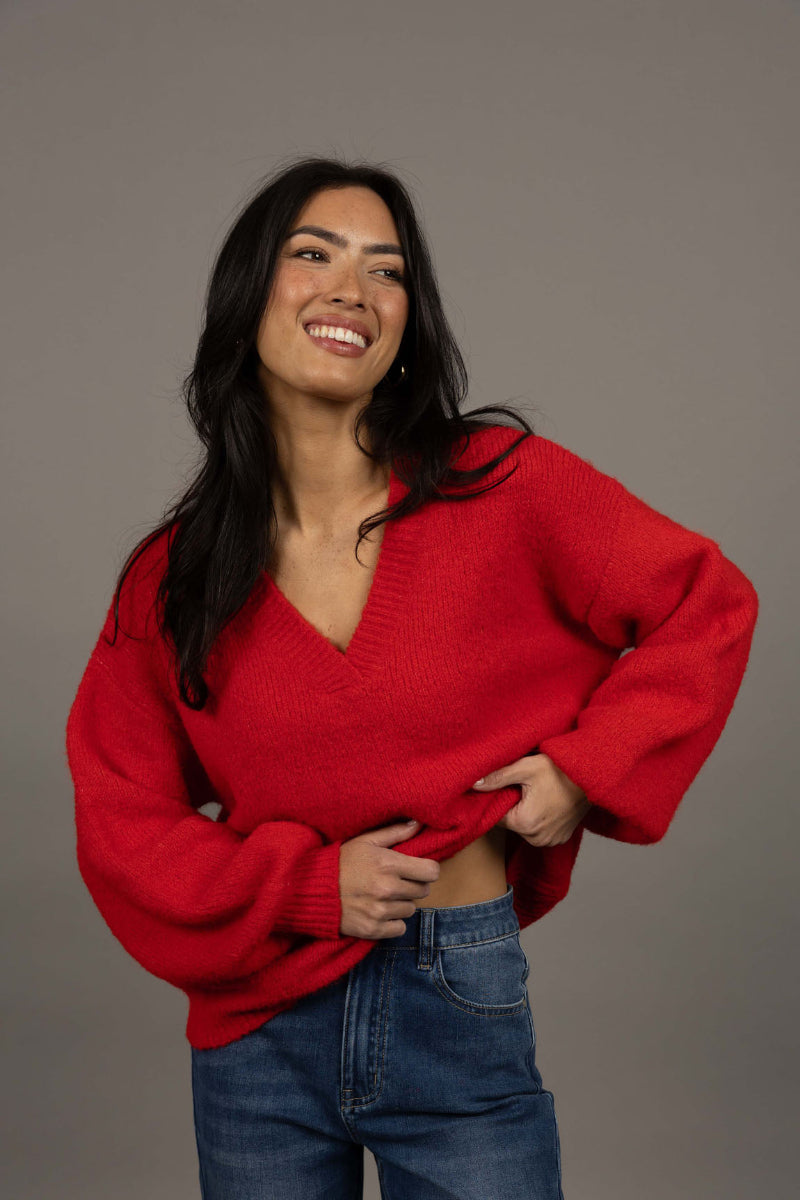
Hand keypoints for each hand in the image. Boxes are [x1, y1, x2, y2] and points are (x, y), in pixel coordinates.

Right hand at [338, 819, 440, 938]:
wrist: (310, 889)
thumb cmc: (340, 861)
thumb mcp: (366, 841)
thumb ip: (395, 832)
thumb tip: (419, 823)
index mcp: (389, 864)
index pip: (431, 872)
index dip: (427, 870)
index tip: (418, 869)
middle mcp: (387, 889)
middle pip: (423, 891)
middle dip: (413, 885)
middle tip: (396, 881)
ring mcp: (380, 911)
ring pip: (411, 909)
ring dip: (401, 903)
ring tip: (383, 895)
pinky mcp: (373, 929)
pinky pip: (400, 928)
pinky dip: (393, 921)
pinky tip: (379, 911)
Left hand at [473, 753, 591, 846]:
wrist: (593, 776)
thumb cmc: (561, 770)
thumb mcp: (526, 768)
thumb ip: (497, 777)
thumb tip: (474, 784)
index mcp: (525, 824)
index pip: (497, 815)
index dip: (499, 799)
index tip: (508, 786)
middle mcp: (537, 839)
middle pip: (511, 822)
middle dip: (513, 805)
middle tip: (525, 786)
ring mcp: (550, 841)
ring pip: (525, 826)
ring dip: (527, 812)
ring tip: (538, 793)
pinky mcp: (560, 839)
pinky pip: (540, 830)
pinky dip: (540, 817)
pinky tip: (547, 802)